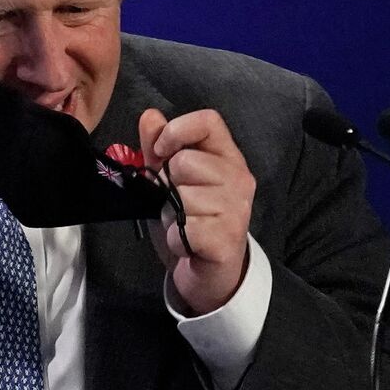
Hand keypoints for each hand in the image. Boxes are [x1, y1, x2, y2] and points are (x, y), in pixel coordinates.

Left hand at [138, 108, 254, 315]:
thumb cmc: (190, 221)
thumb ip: (158, 148)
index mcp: (227, 157)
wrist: (209, 273)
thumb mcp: (169, 181)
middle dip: (169, 185)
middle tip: (179, 203)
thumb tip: (150, 116)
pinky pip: (184, 229)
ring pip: (182, 197)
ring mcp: (237, 208)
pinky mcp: (227, 238)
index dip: (177, 129)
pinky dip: (176, 240)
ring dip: (172, 216)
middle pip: (186, 161)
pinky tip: (188, 244)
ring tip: (186, 225)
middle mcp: (239, 178)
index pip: (209, 121)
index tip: (160, 150)